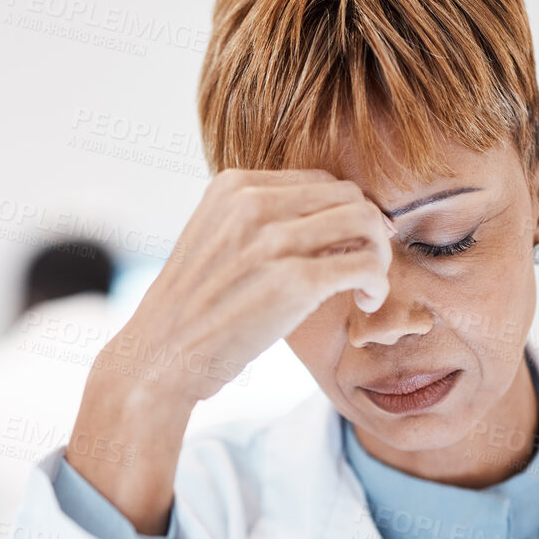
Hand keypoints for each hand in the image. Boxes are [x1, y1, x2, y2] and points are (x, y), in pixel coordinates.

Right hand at [67, 169, 392, 532]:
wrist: (159, 357)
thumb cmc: (192, 311)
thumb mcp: (214, 240)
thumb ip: (258, 220)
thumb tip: (330, 217)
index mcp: (232, 186)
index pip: (319, 181)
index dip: (344, 212)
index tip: (349, 244)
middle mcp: (252, 204)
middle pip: (348, 196)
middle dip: (369, 231)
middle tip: (366, 267)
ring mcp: (272, 241)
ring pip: (365, 223)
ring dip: (379, 255)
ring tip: (366, 287)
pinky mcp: (293, 282)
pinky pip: (365, 265)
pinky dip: (377, 283)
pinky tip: (364, 304)